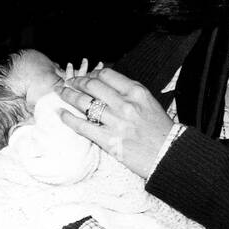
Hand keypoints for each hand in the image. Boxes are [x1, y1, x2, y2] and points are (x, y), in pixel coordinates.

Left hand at [58, 66, 175, 179]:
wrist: (167, 155)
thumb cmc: (159, 130)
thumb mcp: (148, 102)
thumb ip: (129, 92)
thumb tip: (107, 85)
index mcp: (136, 92)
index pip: (107, 75)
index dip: (92, 73)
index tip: (86, 77)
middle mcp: (125, 104)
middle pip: (92, 85)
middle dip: (76, 81)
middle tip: (69, 82)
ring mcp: (115, 122)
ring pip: (84, 102)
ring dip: (68, 95)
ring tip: (61, 93)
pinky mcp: (108, 140)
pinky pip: (82, 126)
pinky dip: (68, 118)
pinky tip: (61, 113)